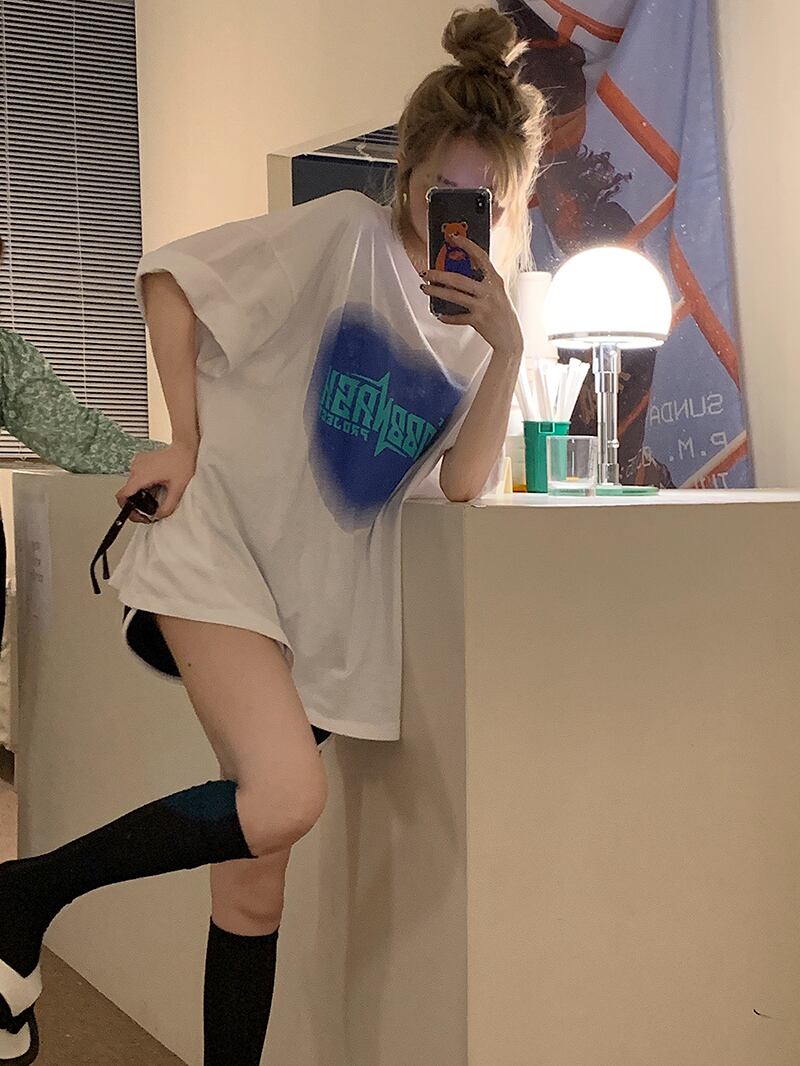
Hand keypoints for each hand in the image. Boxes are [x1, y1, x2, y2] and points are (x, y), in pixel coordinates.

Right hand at [116, 440, 197, 521]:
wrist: (185, 449)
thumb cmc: (182, 463)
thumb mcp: (178, 490)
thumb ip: (168, 507)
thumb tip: (158, 516)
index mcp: (142, 475)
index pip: (122, 495)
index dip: (126, 508)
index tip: (137, 514)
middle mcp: (136, 468)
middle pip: (127, 492)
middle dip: (136, 503)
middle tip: (150, 510)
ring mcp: (137, 463)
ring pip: (132, 485)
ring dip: (140, 493)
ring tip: (155, 496)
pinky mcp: (140, 461)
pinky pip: (136, 477)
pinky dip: (143, 484)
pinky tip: (155, 485)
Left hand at [420, 233, 523, 358]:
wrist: (511, 340)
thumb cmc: (504, 316)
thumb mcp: (498, 294)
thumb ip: (484, 283)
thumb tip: (461, 275)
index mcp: (496, 281)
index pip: (481, 257)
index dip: (467, 245)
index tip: (453, 238)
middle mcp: (490, 291)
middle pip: (460, 279)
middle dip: (440, 274)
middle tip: (427, 272)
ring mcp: (484, 306)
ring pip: (454, 296)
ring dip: (436, 291)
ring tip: (425, 288)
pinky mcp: (478, 321)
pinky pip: (457, 317)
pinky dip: (447, 317)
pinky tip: (439, 314)